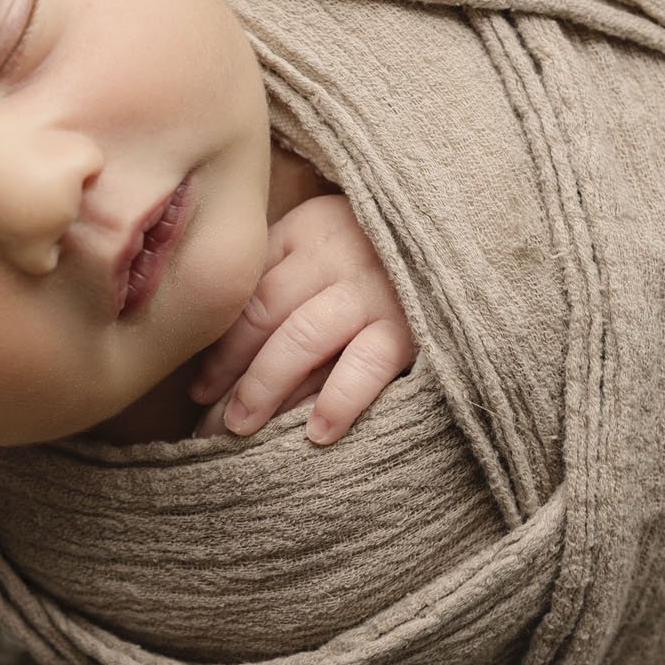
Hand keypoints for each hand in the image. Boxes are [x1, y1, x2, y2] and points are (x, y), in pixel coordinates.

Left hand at [187, 194, 415, 445]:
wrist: (466, 237)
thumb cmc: (383, 253)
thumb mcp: (330, 244)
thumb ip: (286, 274)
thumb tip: (224, 343)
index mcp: (307, 231)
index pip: (248, 293)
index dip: (218, 346)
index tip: (198, 388)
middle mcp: (336, 255)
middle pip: (266, 316)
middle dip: (231, 372)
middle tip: (210, 422)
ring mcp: (375, 289)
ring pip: (303, 338)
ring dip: (266, 386)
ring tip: (241, 427)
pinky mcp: (411, 326)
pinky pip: (366, 366)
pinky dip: (339, 399)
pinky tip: (317, 433)